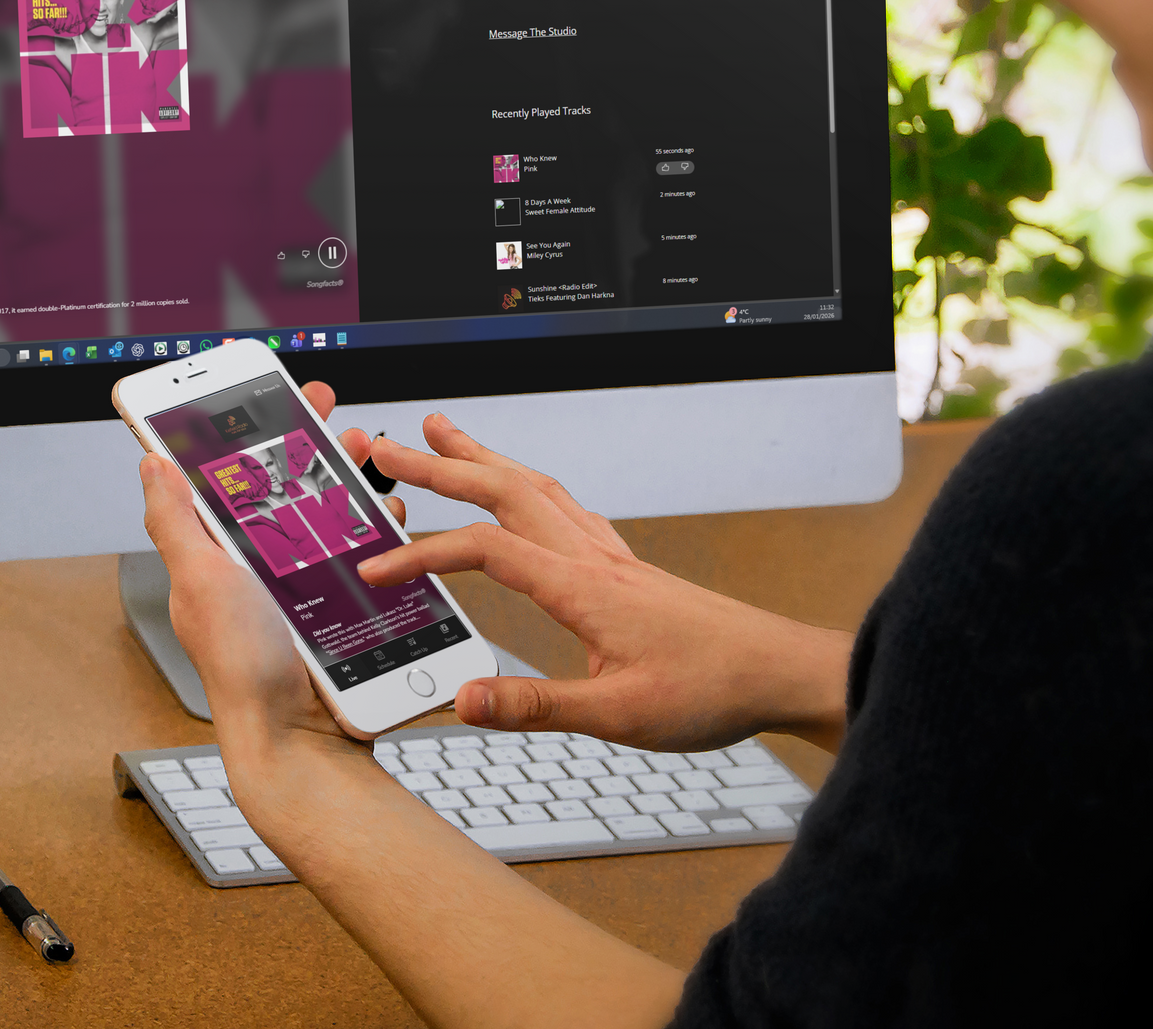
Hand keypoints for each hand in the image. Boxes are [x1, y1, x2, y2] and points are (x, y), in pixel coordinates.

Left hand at [138, 381, 401, 754]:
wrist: (299, 740)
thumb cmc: (242, 668)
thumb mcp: (201, 581)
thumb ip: (176, 521)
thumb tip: (150, 462)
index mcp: (213, 554)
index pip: (220, 475)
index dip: (236, 428)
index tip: (257, 389)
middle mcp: (253, 564)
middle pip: (279, 484)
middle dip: (302, 438)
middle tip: (323, 406)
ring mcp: (297, 583)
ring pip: (322, 510)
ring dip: (343, 472)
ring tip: (362, 449)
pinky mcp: (335, 603)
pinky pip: (356, 551)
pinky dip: (374, 525)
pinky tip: (387, 513)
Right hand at [361, 415, 851, 753]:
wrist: (779, 672)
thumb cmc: (712, 691)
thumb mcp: (618, 716)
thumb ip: (535, 706)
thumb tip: (462, 699)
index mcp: (582, 587)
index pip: (483, 552)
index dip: (421, 555)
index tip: (374, 571)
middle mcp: (592, 558)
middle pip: (502, 492)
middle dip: (439, 466)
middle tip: (386, 445)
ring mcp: (610, 557)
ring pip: (534, 488)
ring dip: (483, 459)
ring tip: (445, 435)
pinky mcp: (625, 568)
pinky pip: (563, 506)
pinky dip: (526, 484)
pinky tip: (523, 491)